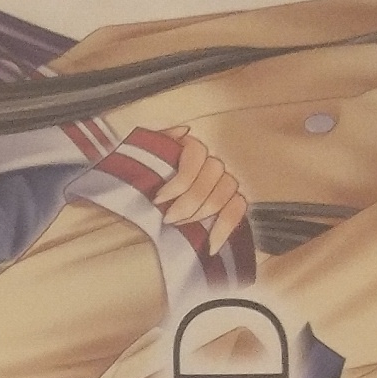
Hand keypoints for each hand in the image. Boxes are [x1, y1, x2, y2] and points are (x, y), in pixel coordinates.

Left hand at [154, 125, 249, 256]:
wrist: (140, 202)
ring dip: (202, 214)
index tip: (158, 199)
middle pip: (211, 177)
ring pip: (225, 193)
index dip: (179, 179)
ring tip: (182, 228)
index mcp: (190, 146)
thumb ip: (158, 140)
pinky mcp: (233, 200)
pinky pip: (237, 211)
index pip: (196, 156)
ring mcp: (226, 180)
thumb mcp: (144, 155)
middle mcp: (212, 160)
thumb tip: (184, 130)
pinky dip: (225, 229)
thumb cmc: (142, 179)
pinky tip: (211, 246)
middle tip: (168, 219)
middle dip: (188, 201)